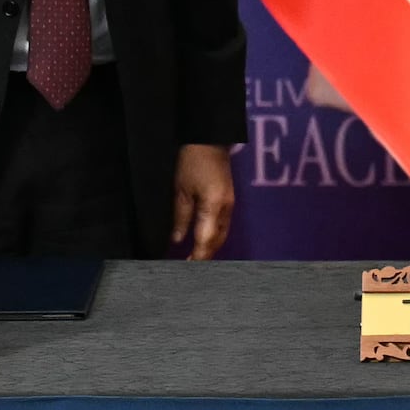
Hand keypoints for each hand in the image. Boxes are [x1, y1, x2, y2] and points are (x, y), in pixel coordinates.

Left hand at [171, 144, 234, 259]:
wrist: (210, 141)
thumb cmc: (192, 163)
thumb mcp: (180, 191)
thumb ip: (181, 218)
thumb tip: (178, 240)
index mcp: (214, 207)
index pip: (205, 240)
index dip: (197, 256)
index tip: (187, 268)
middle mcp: (226, 210)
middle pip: (218, 241)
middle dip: (205, 256)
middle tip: (190, 267)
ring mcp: (231, 206)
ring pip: (222, 235)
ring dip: (210, 248)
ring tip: (197, 258)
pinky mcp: (230, 202)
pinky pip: (224, 226)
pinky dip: (214, 238)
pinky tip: (205, 241)